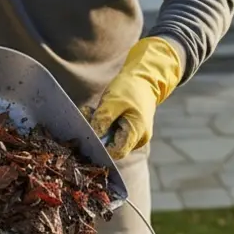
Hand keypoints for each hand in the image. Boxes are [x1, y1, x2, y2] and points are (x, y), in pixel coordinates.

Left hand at [90, 36, 181, 159]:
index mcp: (137, 132)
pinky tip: (100, 112)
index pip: (117, 153)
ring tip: (93, 111)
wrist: (144, 80)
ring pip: (112, 141)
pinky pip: (114, 135)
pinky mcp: (131, 132)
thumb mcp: (112, 101)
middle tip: (88, 114)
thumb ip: (103, 120)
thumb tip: (93, 137)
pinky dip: (105, 126)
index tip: (89, 133)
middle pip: (114, 148)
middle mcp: (139, 139)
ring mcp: (136, 137)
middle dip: (98, 134)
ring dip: (99, 128)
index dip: (101, 147)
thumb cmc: (130, 89)